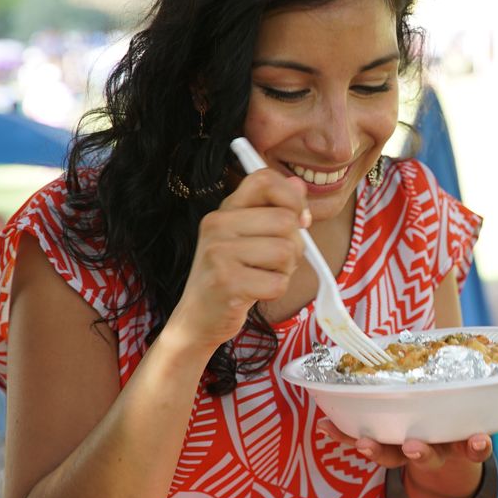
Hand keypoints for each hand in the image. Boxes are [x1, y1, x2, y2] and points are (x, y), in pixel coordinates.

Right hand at [166, 169, 309, 352]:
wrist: (198, 318)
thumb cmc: (233, 275)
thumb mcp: (250, 236)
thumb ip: (274, 209)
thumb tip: (299, 183)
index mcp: (225, 208)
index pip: (265, 179)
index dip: (292, 197)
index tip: (298, 219)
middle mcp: (217, 224)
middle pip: (286, 220)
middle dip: (295, 246)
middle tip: (276, 262)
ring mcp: (218, 252)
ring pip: (286, 251)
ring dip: (286, 270)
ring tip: (264, 276)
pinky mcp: (226, 282)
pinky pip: (279, 282)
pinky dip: (276, 291)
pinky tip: (256, 292)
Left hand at [316, 397, 497, 497]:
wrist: (441, 443)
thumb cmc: (467, 418)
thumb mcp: (493, 414)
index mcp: (461, 440)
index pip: (471, 446)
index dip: (474, 445)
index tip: (478, 439)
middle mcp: (433, 447)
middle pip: (428, 454)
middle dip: (421, 452)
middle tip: (416, 445)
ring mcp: (405, 447)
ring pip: (391, 453)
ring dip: (378, 449)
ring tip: (366, 441)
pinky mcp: (381, 441)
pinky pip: (361, 439)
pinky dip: (344, 434)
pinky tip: (328, 426)